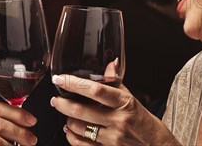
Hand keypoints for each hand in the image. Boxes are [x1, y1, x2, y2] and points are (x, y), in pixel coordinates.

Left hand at [50, 75, 179, 144]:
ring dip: (68, 120)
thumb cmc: (145, 123)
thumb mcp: (133, 100)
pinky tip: (70, 131)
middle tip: (56, 100)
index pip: (95, 90)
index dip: (74, 83)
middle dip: (63, 104)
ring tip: (65, 114)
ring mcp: (113, 139)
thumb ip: (117, 83)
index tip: (60, 79)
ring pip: (79, 128)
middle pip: (82, 111)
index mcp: (125, 103)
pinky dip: (72, 137)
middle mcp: (118, 121)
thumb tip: (110, 64)